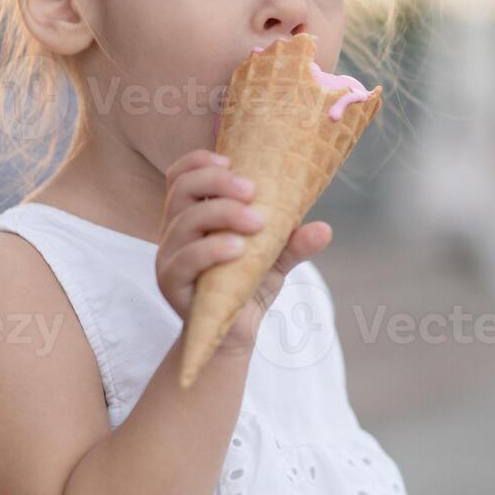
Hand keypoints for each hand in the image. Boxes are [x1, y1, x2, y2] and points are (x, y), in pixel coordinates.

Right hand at [155, 149, 332, 356]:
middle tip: (253, 192)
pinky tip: (237, 249)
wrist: (235, 334)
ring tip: (257, 223)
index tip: (231, 161)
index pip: (182, 174)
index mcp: (193, 214)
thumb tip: (325, 229)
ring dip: (221, 214)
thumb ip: (295, 242)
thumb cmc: (248, 285)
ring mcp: (169, 257)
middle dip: (217, 183)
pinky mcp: (171, 284)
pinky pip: (184, 260)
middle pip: (182, 189)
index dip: (200, 160)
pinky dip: (211, 249)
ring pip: (184, 222)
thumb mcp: (277, 258)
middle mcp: (175, 231)